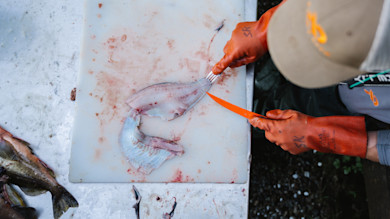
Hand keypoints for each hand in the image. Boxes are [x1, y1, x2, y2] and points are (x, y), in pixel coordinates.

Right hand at [212, 1, 284, 73]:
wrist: (267, 28)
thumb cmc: (262, 42)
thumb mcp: (252, 58)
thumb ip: (240, 62)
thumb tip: (232, 64)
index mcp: (236, 50)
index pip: (225, 61)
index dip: (219, 67)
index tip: (214, 71)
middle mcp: (233, 41)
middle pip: (227, 52)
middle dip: (232, 54)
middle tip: (242, 54)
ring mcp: (234, 33)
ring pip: (230, 43)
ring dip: (236, 45)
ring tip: (247, 44)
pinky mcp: (237, 28)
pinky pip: (235, 35)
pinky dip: (239, 38)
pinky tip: (247, 38)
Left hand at [249, 109, 367, 157]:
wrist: (318, 134)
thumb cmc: (306, 123)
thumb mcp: (291, 113)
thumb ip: (278, 114)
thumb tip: (268, 114)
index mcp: (276, 128)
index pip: (261, 124)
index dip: (255, 121)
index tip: (251, 119)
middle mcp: (278, 138)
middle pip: (268, 133)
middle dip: (271, 128)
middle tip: (280, 123)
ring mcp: (283, 145)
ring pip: (276, 139)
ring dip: (280, 134)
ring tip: (292, 129)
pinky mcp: (290, 150)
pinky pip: (284, 144)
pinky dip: (287, 140)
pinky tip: (295, 135)